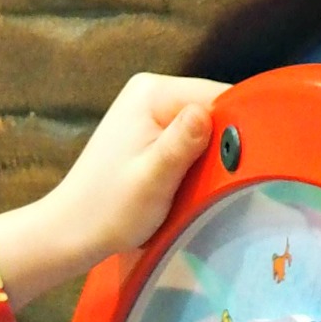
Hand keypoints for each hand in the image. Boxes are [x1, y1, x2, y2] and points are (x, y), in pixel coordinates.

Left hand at [0, 74, 223, 309]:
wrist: (71, 230)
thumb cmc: (109, 209)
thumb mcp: (153, 179)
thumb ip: (183, 144)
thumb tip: (213, 111)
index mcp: (152, 92)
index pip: (216, 95)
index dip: (237, 126)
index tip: (249, 160)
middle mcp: (151, 90)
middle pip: (211, 108)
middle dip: (223, 142)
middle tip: (226, 179)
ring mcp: (148, 110)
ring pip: (203, 126)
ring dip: (210, 154)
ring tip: (207, 183)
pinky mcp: (148, 131)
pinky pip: (187, 138)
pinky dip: (194, 160)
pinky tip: (191, 182)